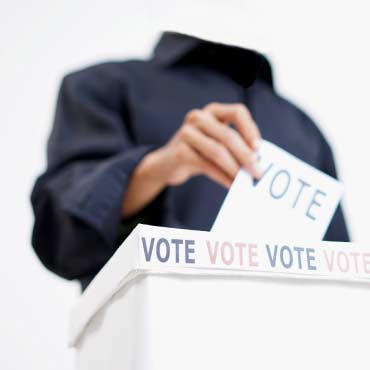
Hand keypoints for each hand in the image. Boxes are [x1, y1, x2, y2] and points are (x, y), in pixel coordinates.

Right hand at [123, 102, 261, 216]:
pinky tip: (231, 185)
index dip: (251, 129)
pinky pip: (207, 165)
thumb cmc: (199, 152)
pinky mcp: (180, 151)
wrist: (166, 163)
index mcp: (212, 111)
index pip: (237, 112)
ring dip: (235, 169)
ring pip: (218, 151)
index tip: (259, 149)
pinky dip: (222, 177)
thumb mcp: (215, 142)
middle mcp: (198, 117)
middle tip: (258, 172)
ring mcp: (187, 133)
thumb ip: (234, 145)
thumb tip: (259, 162)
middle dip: (246, 156)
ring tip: (245, 181)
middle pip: (229, 135)